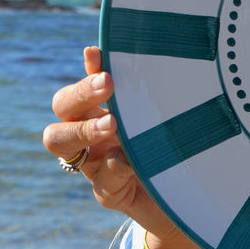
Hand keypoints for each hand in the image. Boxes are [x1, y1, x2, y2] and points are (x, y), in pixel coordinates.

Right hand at [43, 46, 204, 248]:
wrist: (190, 195)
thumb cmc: (170, 147)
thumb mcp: (155, 115)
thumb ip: (136, 90)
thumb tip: (112, 53)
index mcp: (95, 118)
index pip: (71, 97)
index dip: (82, 77)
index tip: (100, 60)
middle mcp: (87, 141)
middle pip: (59, 111)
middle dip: (80, 96)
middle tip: (109, 86)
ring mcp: (94, 168)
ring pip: (61, 146)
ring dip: (84, 129)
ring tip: (112, 123)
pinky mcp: (109, 194)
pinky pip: (103, 181)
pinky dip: (118, 167)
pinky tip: (135, 160)